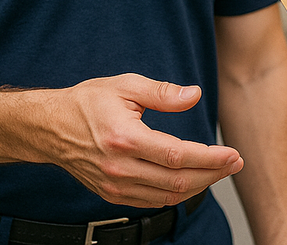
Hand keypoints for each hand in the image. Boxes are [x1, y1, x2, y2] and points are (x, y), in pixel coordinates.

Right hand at [50, 73, 243, 207]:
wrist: (50, 128)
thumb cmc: (89, 102)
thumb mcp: (126, 85)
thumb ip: (162, 92)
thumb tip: (194, 95)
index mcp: (125, 139)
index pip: (177, 155)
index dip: (210, 158)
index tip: (232, 154)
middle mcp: (120, 168)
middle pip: (178, 181)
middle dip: (213, 174)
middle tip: (235, 162)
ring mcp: (115, 186)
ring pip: (167, 196)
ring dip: (199, 185)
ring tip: (220, 170)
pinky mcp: (112, 195)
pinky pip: (152, 201)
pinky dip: (177, 193)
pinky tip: (192, 179)